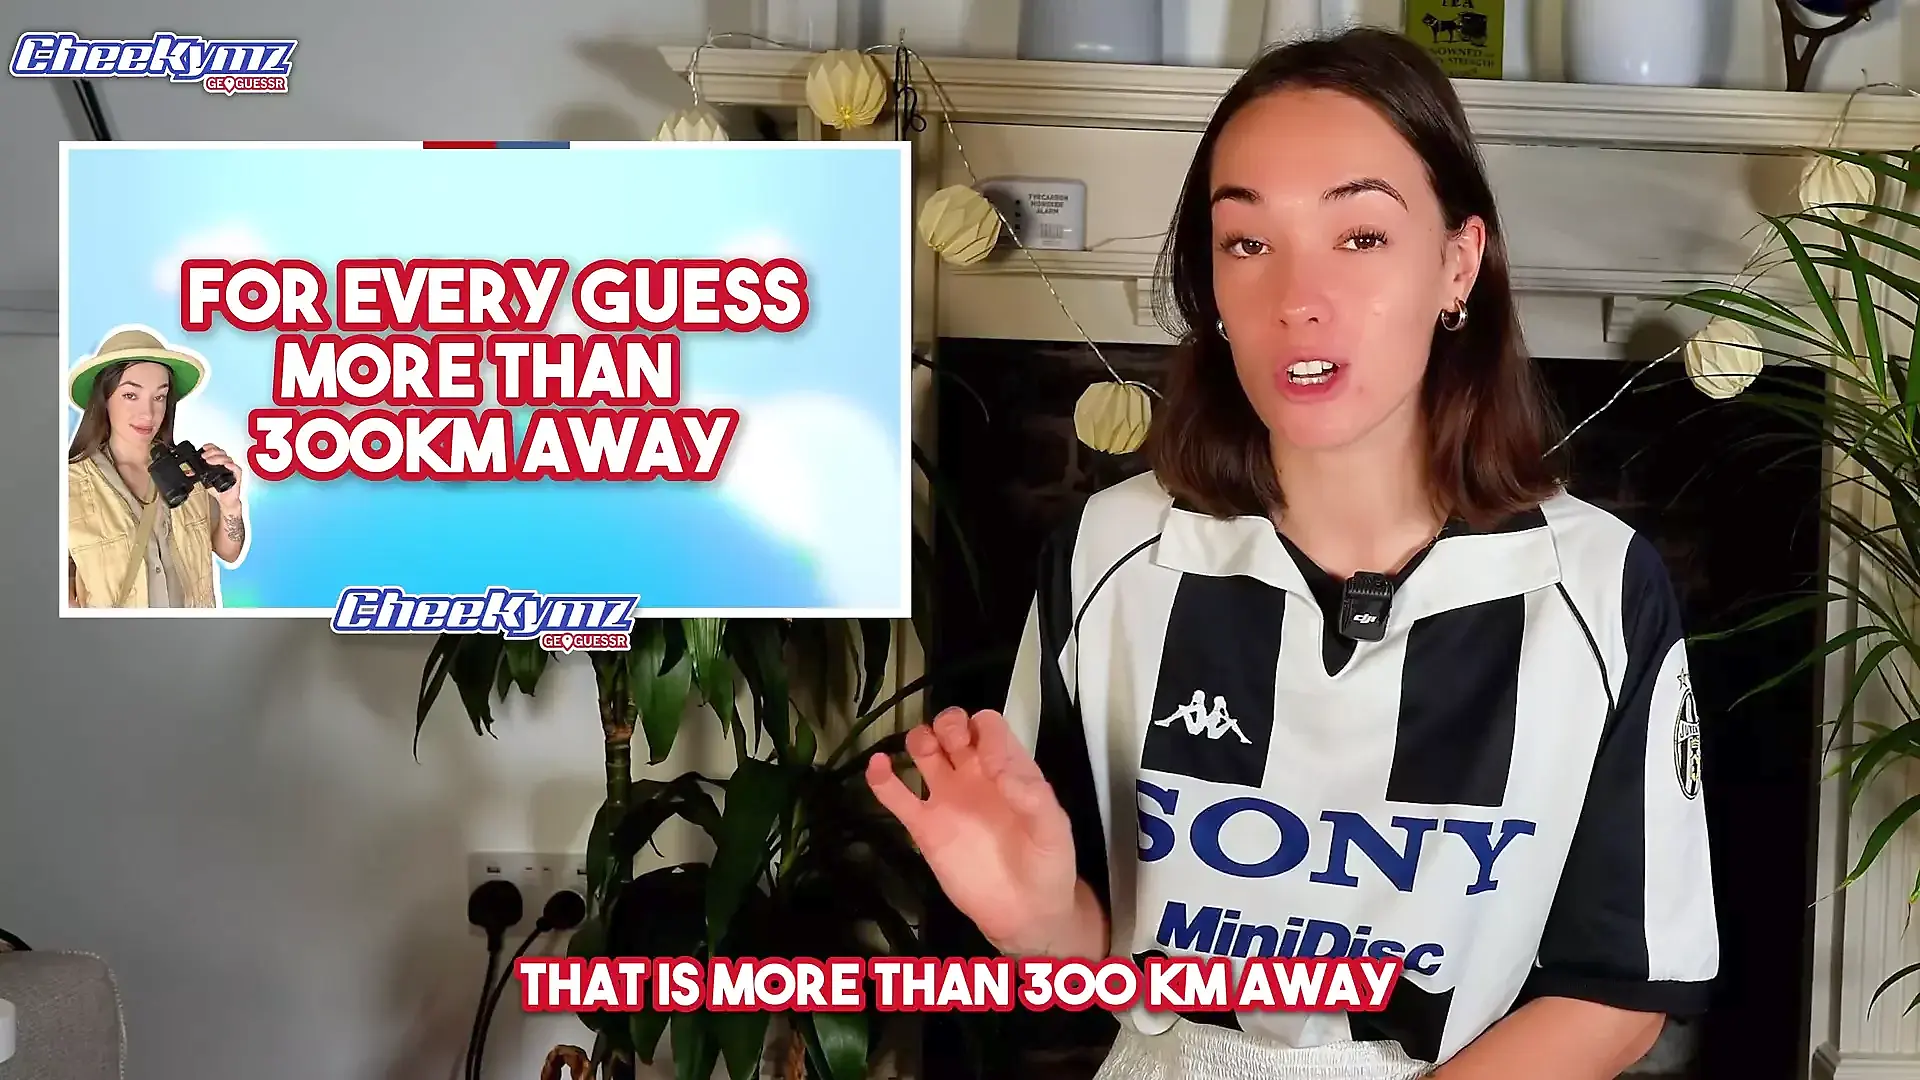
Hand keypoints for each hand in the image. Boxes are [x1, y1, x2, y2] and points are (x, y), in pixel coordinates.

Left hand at [199, 443, 242, 508]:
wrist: (225, 499)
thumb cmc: (217, 489)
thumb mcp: (205, 479)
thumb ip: (199, 473)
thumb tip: (189, 471)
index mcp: (219, 462)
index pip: (216, 450)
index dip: (211, 447)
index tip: (204, 448)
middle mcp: (226, 464)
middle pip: (222, 452)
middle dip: (212, 452)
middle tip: (204, 456)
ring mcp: (232, 469)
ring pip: (228, 459)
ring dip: (219, 458)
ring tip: (210, 461)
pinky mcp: (237, 476)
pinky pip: (237, 469)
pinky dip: (232, 466)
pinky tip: (226, 465)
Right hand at [866, 707, 1081, 955]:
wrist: (1025, 914)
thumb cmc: (1047, 866)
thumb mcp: (1053, 830)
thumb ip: (1034, 797)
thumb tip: (1000, 770)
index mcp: (1009, 769)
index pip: (989, 727)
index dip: (985, 732)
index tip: (990, 763)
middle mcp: (975, 777)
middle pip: (953, 728)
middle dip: (949, 724)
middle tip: (954, 745)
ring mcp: (947, 800)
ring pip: (924, 752)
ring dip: (920, 739)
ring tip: (926, 752)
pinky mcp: (925, 829)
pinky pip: (896, 797)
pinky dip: (881, 779)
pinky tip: (877, 764)